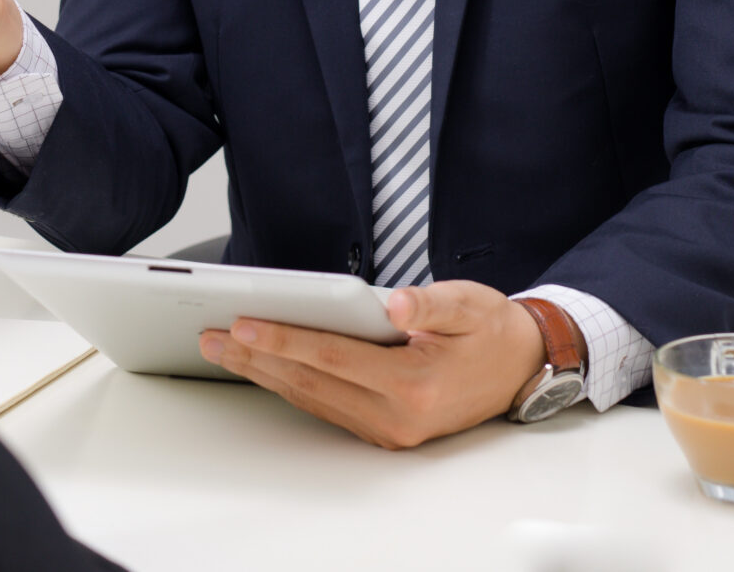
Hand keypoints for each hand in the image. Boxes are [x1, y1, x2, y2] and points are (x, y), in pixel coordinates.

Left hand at [197, 279, 547, 448]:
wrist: (521, 369)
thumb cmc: (492, 331)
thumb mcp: (469, 304)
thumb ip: (430, 303)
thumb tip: (397, 303)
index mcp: (415, 383)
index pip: (334, 356)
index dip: (285, 338)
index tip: (245, 323)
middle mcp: (398, 416)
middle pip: (311, 382)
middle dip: (256, 358)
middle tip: (211, 335)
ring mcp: (389, 429)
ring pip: (312, 398)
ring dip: (264, 374)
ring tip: (224, 349)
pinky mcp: (384, 431)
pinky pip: (326, 407)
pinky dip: (290, 385)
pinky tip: (264, 368)